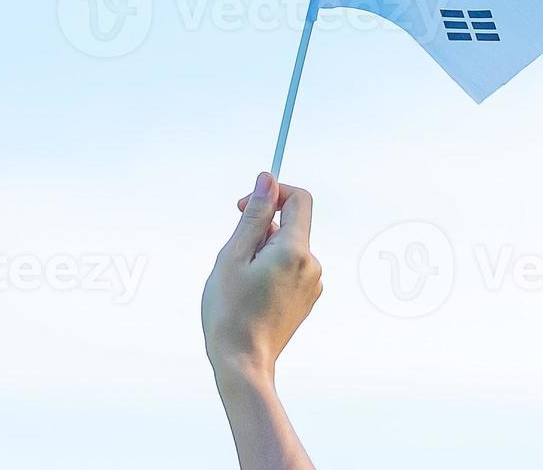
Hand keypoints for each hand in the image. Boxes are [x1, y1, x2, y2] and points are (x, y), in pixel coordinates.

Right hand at [202, 171, 320, 469]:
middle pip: (291, 225)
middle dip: (261, 229)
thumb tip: (268, 179)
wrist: (242, 363)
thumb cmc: (230, 311)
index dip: (273, 194)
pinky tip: (251, 294)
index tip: (245, 207)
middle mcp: (311, 265)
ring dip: (263, 252)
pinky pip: (290, 269)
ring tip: (240, 280)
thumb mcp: (233, 255)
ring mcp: (312, 284)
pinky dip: (270, 270)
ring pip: (287, 249)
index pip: (299, 199)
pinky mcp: (306, 300)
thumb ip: (254, 215)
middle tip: (233, 256)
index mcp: (296, 250)